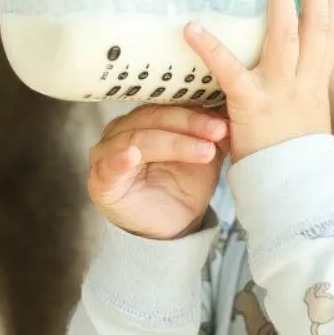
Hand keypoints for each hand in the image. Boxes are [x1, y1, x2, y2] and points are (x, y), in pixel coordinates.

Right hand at [87, 104, 228, 239]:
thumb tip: (233, 107)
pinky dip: (119, 160)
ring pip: (138, 139)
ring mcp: (106, 155)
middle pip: (154, 119)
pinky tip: (132, 157)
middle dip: (190, 125)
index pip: (169, 107)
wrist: (174, 228)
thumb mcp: (204, 155)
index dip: (197, 112)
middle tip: (218, 131)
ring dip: (173, 143)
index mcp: (143, 120)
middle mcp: (121, 132)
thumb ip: (212, 131)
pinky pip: (108, 168)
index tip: (225, 120)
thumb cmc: (184, 186)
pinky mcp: (101, 182)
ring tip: (204, 152)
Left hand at [184, 0, 333, 163]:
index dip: (330, 2)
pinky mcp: (252, 105)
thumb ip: (297, 93)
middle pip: (316, 26)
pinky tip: (192, 27)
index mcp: (317, 86)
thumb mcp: (305, 121)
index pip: (330, 36)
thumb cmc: (291, 161)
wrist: (294, 194)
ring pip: (286, 34)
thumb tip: (286, 75)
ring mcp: (281, 92)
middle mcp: (305, 83)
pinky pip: (230, 71)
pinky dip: (210, 48)